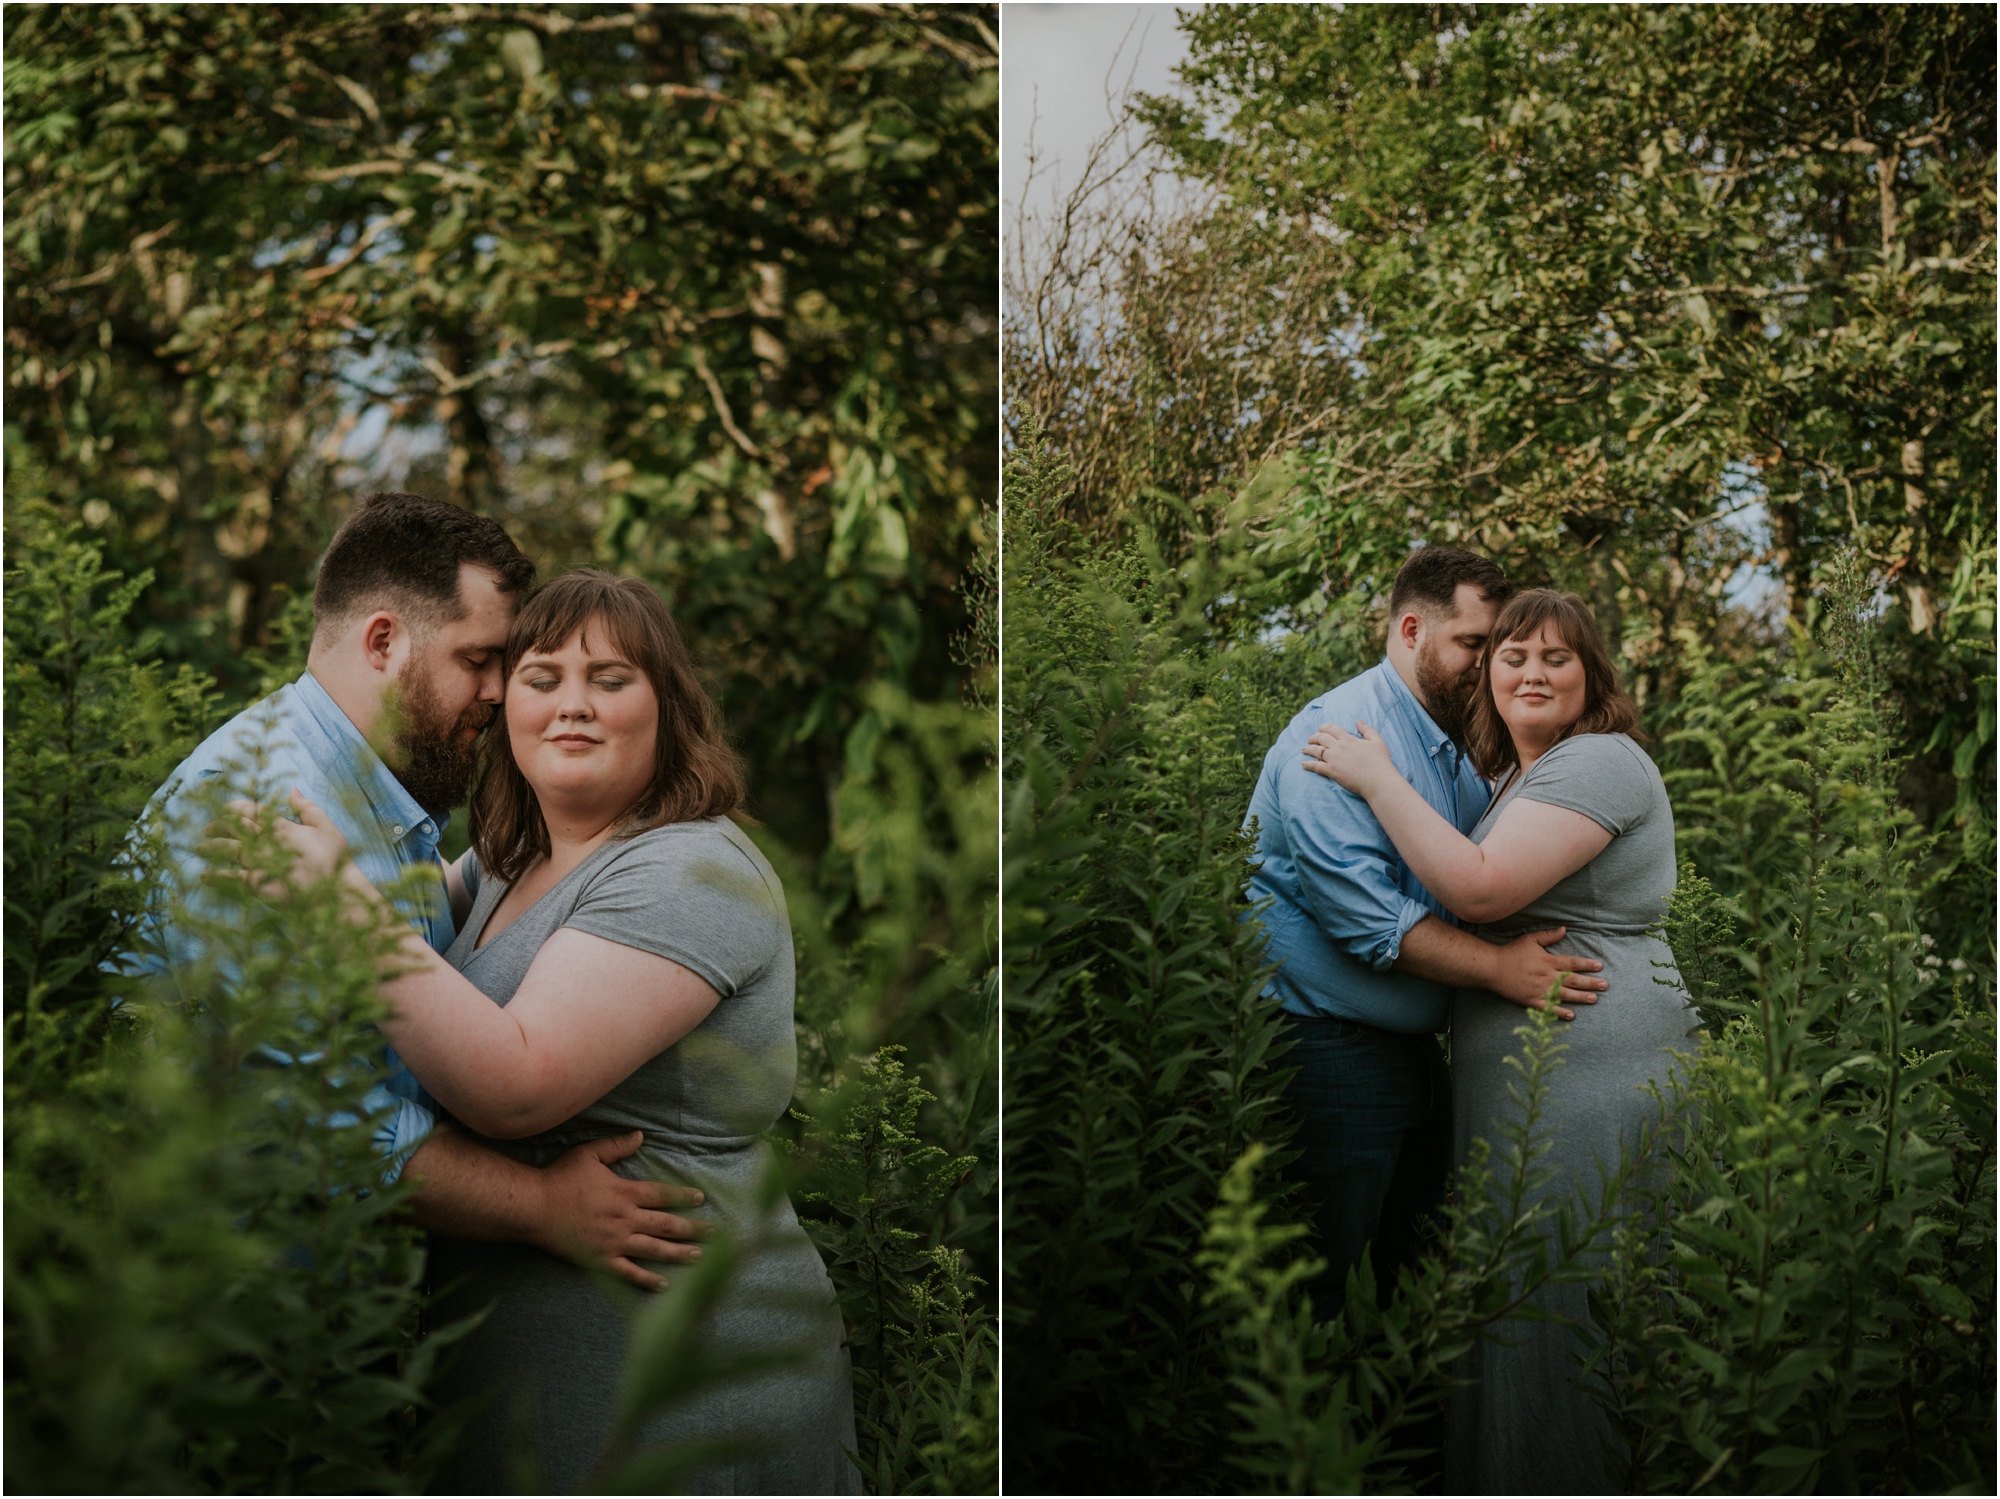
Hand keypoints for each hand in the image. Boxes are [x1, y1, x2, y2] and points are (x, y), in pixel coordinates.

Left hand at [204, 787, 351, 890]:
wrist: (332, 892)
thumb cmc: (333, 859)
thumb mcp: (326, 827)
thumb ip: (306, 808)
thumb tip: (291, 790)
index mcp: (280, 825)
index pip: (250, 809)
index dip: (235, 807)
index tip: (228, 809)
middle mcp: (264, 841)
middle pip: (233, 827)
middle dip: (218, 825)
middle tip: (209, 828)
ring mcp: (257, 862)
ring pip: (226, 849)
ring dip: (211, 847)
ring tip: (201, 848)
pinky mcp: (255, 883)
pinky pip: (229, 877)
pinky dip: (215, 876)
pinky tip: (205, 876)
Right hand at [531, 1131, 714, 1290]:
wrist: (533, 1207)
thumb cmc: (560, 1178)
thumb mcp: (589, 1154)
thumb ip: (616, 1145)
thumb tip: (640, 1134)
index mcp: (624, 1192)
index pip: (662, 1195)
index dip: (683, 1197)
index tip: (701, 1199)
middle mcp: (625, 1218)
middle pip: (666, 1224)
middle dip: (693, 1228)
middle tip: (715, 1232)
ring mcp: (614, 1242)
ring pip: (654, 1249)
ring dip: (679, 1253)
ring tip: (700, 1256)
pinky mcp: (601, 1260)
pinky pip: (629, 1273)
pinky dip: (647, 1280)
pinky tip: (664, 1284)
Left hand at [1302, 721, 1397, 796]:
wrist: (1378, 780)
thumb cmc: (1380, 762)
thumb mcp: (1377, 741)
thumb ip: (1367, 730)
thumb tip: (1359, 721)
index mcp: (1349, 739)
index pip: (1332, 729)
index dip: (1324, 728)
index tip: (1320, 729)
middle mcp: (1339, 748)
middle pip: (1321, 738)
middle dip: (1314, 737)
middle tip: (1310, 739)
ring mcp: (1334, 760)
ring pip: (1316, 751)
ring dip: (1309, 749)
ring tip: (1304, 749)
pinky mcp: (1332, 772)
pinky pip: (1316, 767)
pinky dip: (1309, 765)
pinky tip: (1304, 764)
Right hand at [1485, 925, 1605, 1020]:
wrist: (1493, 968)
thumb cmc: (1511, 952)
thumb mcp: (1530, 940)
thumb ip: (1548, 936)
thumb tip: (1564, 929)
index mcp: (1548, 961)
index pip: (1572, 963)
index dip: (1587, 964)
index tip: (1599, 966)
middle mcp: (1547, 976)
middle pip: (1573, 980)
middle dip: (1591, 982)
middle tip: (1605, 985)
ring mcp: (1541, 990)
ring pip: (1565, 995)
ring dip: (1581, 997)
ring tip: (1594, 998)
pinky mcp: (1532, 1001)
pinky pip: (1549, 1008)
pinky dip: (1560, 1012)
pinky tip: (1571, 1015)